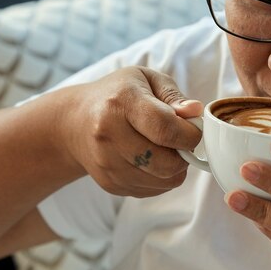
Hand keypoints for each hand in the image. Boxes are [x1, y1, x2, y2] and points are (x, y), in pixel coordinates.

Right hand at [59, 66, 202, 197]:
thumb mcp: (146, 79)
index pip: (166, 129)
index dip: (190, 134)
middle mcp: (109, 136)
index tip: (193, 129)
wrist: (74, 122)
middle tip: (179, 139)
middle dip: (184, 153)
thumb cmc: (117, 96)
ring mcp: (107, 164)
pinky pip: (154, 190)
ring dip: (175, 166)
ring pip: (164, 180)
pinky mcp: (110, 184)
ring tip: (164, 147)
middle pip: (167, 162)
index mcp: (120, 103)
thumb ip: (174, 95)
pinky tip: (151, 159)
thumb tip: (196, 112)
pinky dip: (162, 177)